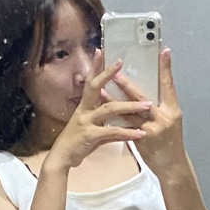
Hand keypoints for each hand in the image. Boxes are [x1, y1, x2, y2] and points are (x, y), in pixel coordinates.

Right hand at [49, 49, 151, 169]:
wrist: (62, 158)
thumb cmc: (76, 144)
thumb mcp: (92, 131)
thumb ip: (105, 125)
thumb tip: (120, 123)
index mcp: (84, 107)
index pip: (90, 83)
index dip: (95, 68)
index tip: (101, 51)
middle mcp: (84, 111)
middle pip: (95, 88)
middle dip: (107, 74)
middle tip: (120, 62)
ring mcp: (86, 122)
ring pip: (110, 109)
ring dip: (130, 106)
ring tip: (148, 105)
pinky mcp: (90, 135)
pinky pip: (112, 132)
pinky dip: (127, 133)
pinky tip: (140, 134)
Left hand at [102, 48, 185, 176]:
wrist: (171, 166)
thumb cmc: (171, 142)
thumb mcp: (170, 121)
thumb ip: (159, 107)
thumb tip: (146, 92)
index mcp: (173, 111)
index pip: (168, 85)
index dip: (166, 68)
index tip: (163, 51)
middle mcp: (163, 119)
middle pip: (143, 99)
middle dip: (128, 85)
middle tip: (116, 72)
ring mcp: (151, 131)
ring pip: (129, 113)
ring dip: (113, 101)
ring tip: (100, 90)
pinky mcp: (141, 141)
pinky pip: (124, 127)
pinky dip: (113, 119)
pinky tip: (101, 112)